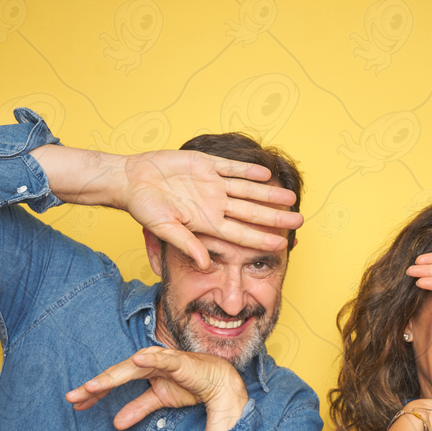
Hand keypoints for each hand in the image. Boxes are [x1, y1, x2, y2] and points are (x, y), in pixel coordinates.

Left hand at [65, 347, 249, 430]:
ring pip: (132, 367)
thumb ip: (137, 409)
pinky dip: (150, 359)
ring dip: (112, 376)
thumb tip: (116, 423)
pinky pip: (162, 359)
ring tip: (93, 386)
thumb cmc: (190, 385)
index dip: (94, 392)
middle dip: (94, 386)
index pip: (113, 380)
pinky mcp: (179, 362)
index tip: (76, 404)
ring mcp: (163, 360)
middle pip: (116, 373)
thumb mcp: (159, 400)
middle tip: (72, 397)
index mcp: (143, 371)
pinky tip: (137, 359)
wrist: (219, 383)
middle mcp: (148, 362)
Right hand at [119, 150, 301, 268]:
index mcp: (207, 223)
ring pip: (248, 190)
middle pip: (252, 212)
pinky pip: (231, 168)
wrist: (131, 180)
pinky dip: (247, 170)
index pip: (241, 233)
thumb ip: (187, 244)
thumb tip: (206, 265)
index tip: (282, 244)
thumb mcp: (164, 229)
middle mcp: (214, 204)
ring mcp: (212, 185)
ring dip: (269, 193)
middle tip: (300, 221)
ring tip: (290, 197)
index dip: (262, 238)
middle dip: (276, 217)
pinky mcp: (205, 165)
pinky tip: (266, 173)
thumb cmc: (145, 207)